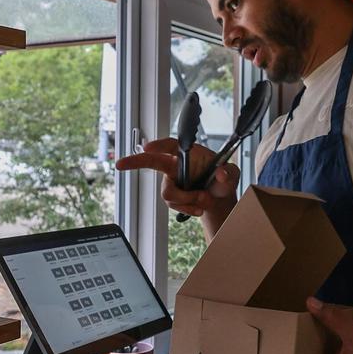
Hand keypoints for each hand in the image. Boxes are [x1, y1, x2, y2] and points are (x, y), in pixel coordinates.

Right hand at [115, 138, 239, 217]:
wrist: (219, 197)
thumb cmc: (223, 179)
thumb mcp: (232, 174)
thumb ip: (229, 173)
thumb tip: (221, 174)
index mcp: (189, 153)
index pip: (171, 144)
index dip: (158, 145)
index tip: (147, 147)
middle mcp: (176, 164)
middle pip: (152, 161)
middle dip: (134, 162)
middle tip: (120, 164)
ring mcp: (172, 180)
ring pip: (168, 193)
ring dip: (187, 200)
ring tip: (204, 200)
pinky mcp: (172, 195)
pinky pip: (173, 205)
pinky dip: (187, 208)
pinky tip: (198, 208)